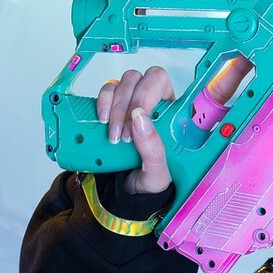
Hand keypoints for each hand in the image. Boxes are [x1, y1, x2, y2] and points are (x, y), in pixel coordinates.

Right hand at [95, 66, 175, 195]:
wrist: (128, 193)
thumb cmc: (150, 181)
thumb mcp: (158, 174)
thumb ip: (153, 149)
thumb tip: (139, 117)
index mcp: (171, 113)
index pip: (162, 83)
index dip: (148, 94)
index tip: (138, 118)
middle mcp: (153, 101)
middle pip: (141, 79)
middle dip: (130, 104)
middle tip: (124, 135)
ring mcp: (131, 101)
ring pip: (123, 82)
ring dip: (115, 107)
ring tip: (114, 136)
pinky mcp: (112, 105)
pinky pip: (106, 90)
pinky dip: (101, 103)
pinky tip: (102, 122)